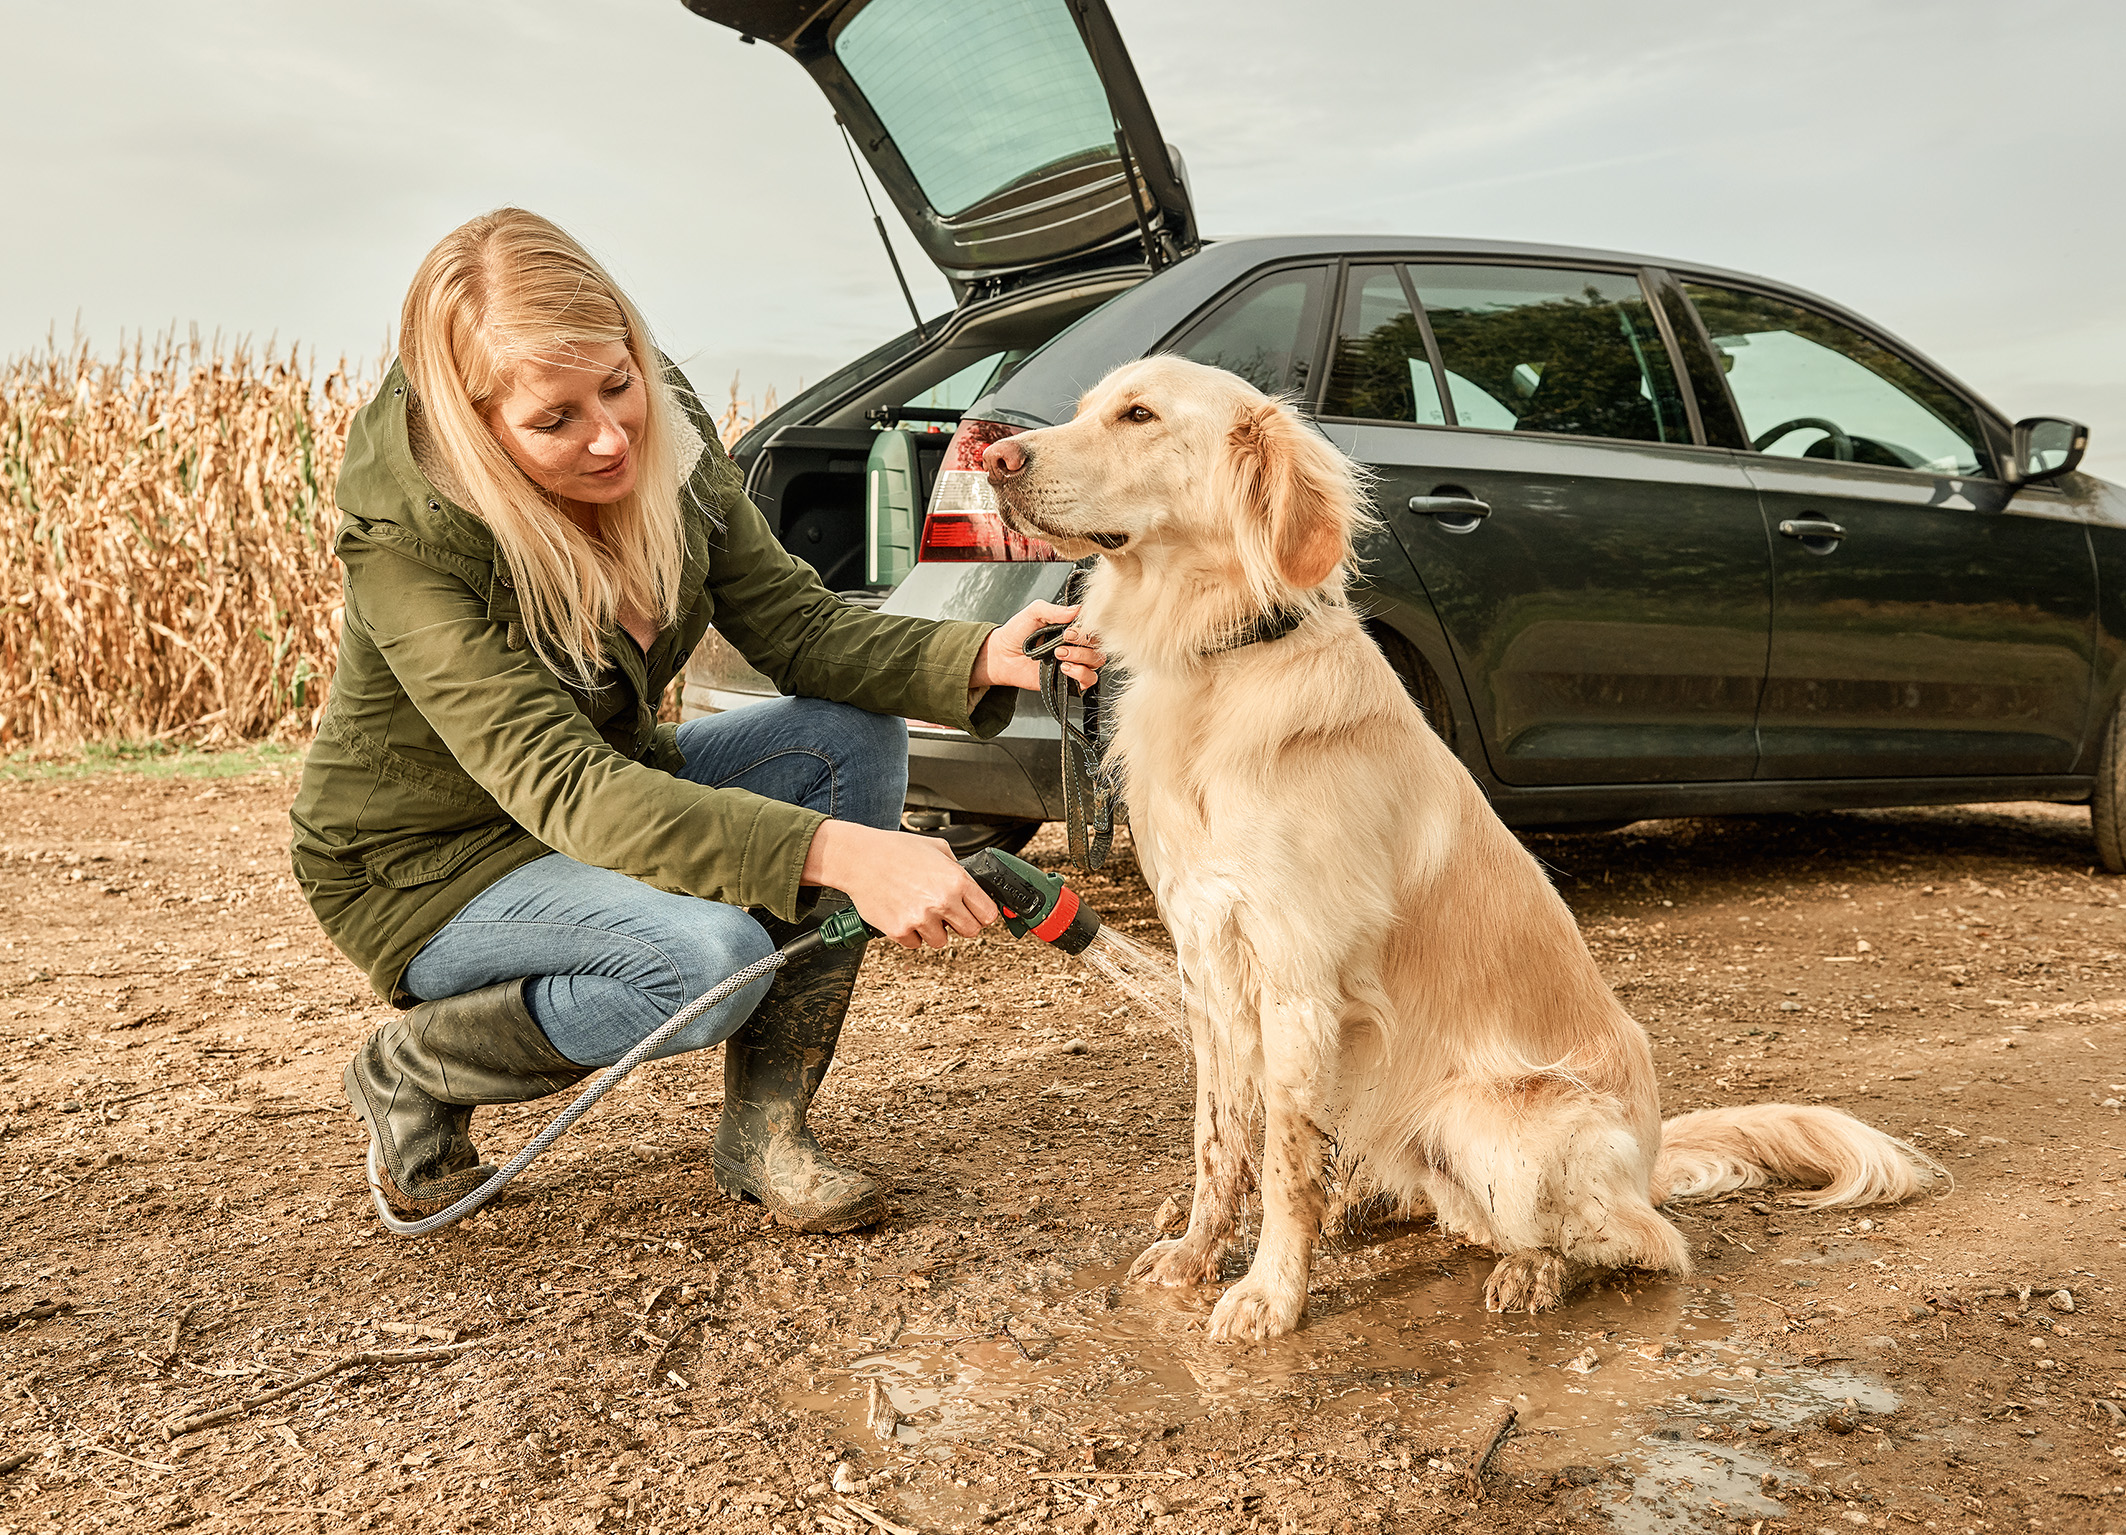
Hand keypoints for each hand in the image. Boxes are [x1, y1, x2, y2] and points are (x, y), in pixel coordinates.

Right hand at [800, 820, 998, 948]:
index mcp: (956, 880)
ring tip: (920, 910)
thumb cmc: (894, 850)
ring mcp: (920, 918)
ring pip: (941, 941)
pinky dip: (911, 933)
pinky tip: (904, 913)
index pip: (987, 914)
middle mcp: (942, 901)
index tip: (975, 913)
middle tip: (947, 914)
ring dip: (934, 930)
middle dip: (961, 924)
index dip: (982, 913)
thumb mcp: (937, 847)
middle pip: (970, 931)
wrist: (859, 858)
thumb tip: (971, 885)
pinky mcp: (900, 931)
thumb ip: (957, 868)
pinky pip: (916, 944)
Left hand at [971, 601, 1105, 692]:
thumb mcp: (1034, 612)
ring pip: (1096, 661)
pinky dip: (1081, 674)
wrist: (1002, 655)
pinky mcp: (1069, 679)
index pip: (1094, 626)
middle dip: (1083, 641)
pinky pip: (1089, 680)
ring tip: (1059, 654)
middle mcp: (1076, 644)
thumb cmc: (1017, 633)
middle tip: (1064, 639)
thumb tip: (1077, 610)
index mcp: (1071, 627)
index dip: (1087, 627)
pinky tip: (1064, 668)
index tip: (1071, 629)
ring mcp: (1074, 662)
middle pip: (1098, 643)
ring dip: (1081, 657)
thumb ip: (1054, 610)